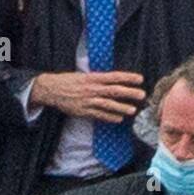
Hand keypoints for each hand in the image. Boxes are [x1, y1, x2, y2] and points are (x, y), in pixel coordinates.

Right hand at [29, 71, 145, 122]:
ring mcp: (88, 100)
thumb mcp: (84, 75)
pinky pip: (99, 115)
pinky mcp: (84, 111)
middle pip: (114, 90)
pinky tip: (119, 119)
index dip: (128, 77)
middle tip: (142, 94)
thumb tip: (115, 81)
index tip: (140, 79)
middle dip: (129, 92)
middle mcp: (92, 88)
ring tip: (133, 110)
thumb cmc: (69, 81)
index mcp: (93, 77)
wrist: (51, 89)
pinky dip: (109, 117)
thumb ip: (99, 79)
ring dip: (121, 107)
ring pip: (108, 104)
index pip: (114, 76)